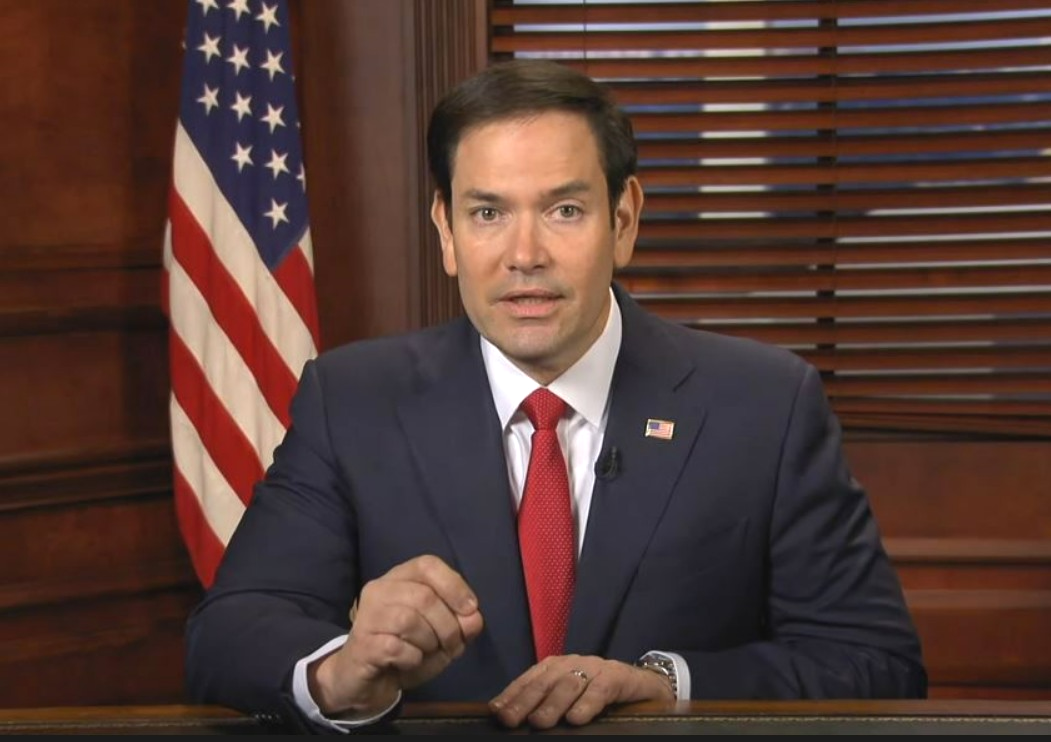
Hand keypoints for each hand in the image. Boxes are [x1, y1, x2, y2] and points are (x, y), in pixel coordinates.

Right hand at [308, 554, 483, 717]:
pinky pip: (395, 647)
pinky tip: (408, 662)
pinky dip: (412, 658)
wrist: (367, 682)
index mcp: (400, 578)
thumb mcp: (442, 638)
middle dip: (448, 625)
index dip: (454, 585)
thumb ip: (461, 626)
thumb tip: (474, 619)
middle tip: (452, 645)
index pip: (427, 565)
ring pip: (408, 620)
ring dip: (429, 642)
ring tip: (427, 652)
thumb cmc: (406, 651)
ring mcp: (368, 616)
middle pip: (424, 596)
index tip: (471, 610)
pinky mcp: (362, 644)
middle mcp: (380, 590)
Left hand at [489, 654, 675, 728]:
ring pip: (569, 685)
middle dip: (524, 700)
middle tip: (509, 720)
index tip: (495, 712)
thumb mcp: (570, 700)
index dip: (511, 695)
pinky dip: (587, 704)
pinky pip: (600, 690)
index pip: (529, 679)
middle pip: (544, 681)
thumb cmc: (600, 697)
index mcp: (557, 667)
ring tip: (539, 722)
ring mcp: (595, 668)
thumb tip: (513, 719)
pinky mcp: (618, 677)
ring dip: (552, 704)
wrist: (644, 686)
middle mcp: (573, 663)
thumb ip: (546, 705)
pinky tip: (576, 719)